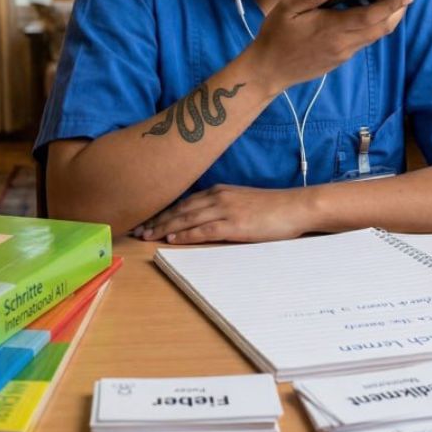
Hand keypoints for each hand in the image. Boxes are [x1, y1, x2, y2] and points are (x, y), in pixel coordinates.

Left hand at [134, 184, 314, 243]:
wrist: (295, 206)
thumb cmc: (272, 207)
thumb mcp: (242, 201)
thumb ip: (222, 206)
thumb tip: (203, 218)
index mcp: (218, 191)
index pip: (183, 201)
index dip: (163, 211)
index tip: (146, 219)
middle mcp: (218, 197)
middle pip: (180, 209)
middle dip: (156, 220)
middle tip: (137, 229)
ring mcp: (225, 210)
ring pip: (187, 219)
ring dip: (164, 228)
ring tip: (147, 236)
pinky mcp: (234, 225)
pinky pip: (203, 230)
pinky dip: (185, 235)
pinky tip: (171, 241)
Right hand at [248, 0, 412, 93]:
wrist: (268, 71)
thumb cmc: (275, 36)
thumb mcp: (287, 8)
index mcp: (332, 28)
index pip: (371, 15)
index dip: (392, 4)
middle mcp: (343, 43)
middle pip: (381, 28)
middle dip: (397, 11)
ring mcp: (342, 53)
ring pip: (374, 36)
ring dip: (387, 20)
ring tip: (393, 2)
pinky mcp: (339, 59)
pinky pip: (362, 42)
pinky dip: (372, 28)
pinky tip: (368, 16)